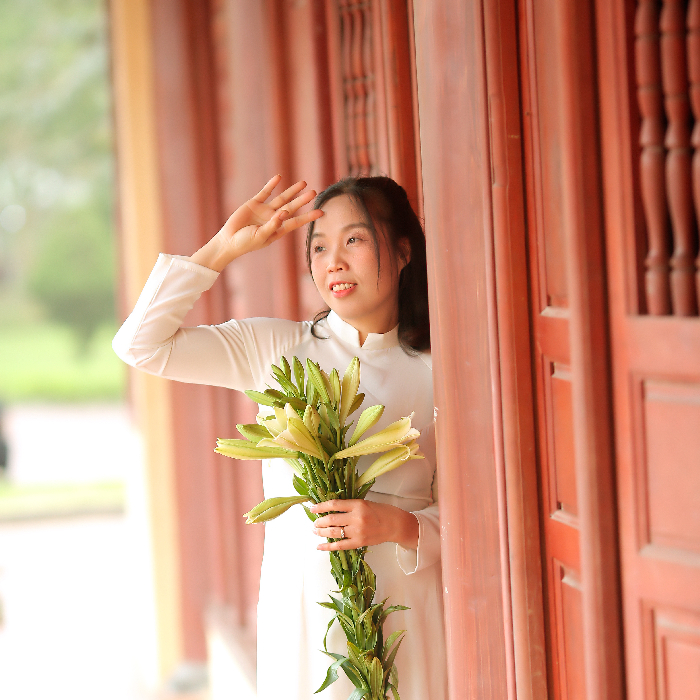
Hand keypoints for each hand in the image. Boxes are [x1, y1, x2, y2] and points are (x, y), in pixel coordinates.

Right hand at [190, 175, 323, 271]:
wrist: (228, 240)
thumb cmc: (245, 243)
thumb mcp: (261, 236)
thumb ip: (273, 225)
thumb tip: (285, 212)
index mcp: (278, 230)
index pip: (297, 222)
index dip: (308, 217)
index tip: (321, 212)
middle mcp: (274, 219)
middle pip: (292, 207)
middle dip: (302, 200)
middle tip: (314, 192)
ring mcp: (264, 211)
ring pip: (282, 198)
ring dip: (292, 191)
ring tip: (303, 183)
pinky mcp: (254, 204)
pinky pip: (265, 192)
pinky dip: (272, 185)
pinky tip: (279, 177)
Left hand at [310, 499, 418, 551]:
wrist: (396, 525)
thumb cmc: (381, 511)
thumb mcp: (365, 503)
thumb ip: (349, 506)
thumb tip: (330, 509)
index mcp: (358, 504)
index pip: (334, 504)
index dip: (321, 506)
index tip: (312, 508)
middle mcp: (356, 518)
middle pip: (331, 519)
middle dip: (319, 521)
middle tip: (314, 522)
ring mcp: (358, 531)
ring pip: (334, 532)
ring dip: (321, 532)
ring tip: (315, 531)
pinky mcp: (359, 543)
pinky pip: (340, 545)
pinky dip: (328, 546)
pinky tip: (319, 546)